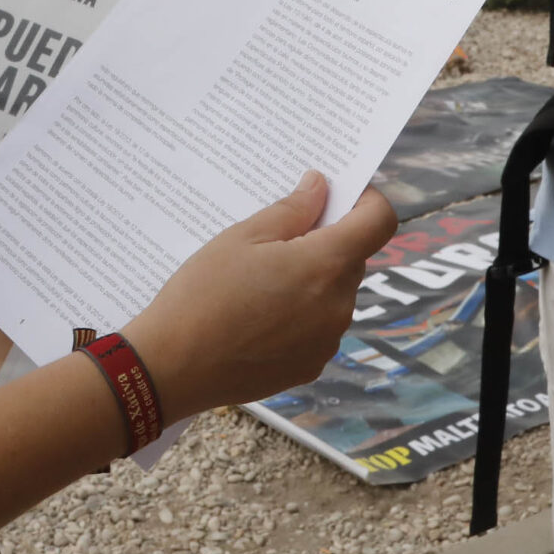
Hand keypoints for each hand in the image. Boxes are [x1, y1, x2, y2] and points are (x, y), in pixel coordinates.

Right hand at [122, 173, 396, 421]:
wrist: (174, 366)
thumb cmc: (203, 294)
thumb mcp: (242, 237)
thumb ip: (292, 209)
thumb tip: (321, 186)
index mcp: (325, 265)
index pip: (379, 222)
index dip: (365, 201)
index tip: (337, 196)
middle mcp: (338, 306)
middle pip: (352, 258)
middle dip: (326, 242)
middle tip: (277, 239)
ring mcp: (327, 341)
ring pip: (335, 294)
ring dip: (312, 280)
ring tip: (260, 283)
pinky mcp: (311, 366)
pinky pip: (319, 327)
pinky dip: (301, 314)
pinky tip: (259, 316)